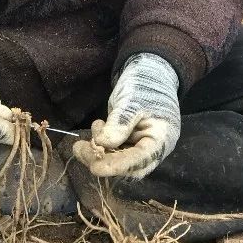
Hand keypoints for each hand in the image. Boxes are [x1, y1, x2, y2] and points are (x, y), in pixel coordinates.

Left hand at [73, 53, 179, 179]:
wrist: (148, 74)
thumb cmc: (145, 85)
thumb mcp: (132, 100)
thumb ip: (120, 122)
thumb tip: (102, 143)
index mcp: (161, 138)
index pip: (140, 158)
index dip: (118, 165)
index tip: (97, 168)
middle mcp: (152, 148)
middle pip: (128, 167)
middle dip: (103, 161)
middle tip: (81, 150)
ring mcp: (139, 146)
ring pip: (117, 161)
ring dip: (97, 155)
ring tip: (80, 144)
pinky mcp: (128, 143)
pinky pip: (112, 152)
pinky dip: (99, 146)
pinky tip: (94, 132)